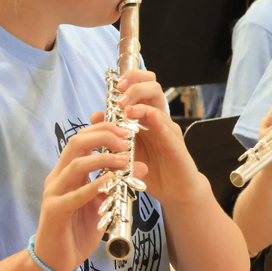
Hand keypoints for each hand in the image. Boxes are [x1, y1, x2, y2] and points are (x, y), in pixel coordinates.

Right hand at [33, 122, 140, 270]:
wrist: (56, 261)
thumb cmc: (77, 231)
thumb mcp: (101, 204)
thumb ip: (115, 185)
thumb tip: (141, 166)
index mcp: (67, 172)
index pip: (82, 139)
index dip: (103, 130)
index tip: (127, 130)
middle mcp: (58, 177)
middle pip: (76, 143)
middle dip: (103, 136)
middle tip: (126, 140)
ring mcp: (53, 193)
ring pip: (76, 164)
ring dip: (102, 158)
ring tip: (124, 159)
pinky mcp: (54, 211)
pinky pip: (74, 195)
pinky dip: (92, 186)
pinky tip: (109, 181)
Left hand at [112, 69, 203, 204]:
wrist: (175, 191)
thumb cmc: (152, 168)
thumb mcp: (127, 149)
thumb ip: (113, 132)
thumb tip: (96, 114)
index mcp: (147, 116)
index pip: (143, 86)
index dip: (131, 79)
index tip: (116, 86)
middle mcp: (159, 118)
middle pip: (153, 87)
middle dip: (136, 85)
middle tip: (120, 96)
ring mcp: (168, 130)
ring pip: (158, 104)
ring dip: (141, 102)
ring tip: (126, 109)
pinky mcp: (175, 146)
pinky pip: (167, 128)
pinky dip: (157, 120)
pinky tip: (148, 116)